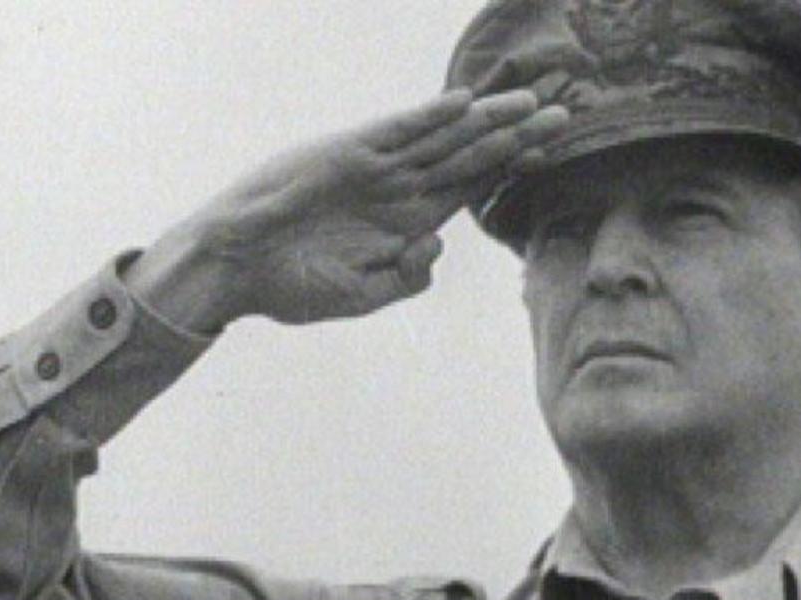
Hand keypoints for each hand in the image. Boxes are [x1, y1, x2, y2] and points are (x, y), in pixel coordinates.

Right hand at [132, 89, 568, 328]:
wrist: (235, 270)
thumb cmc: (291, 284)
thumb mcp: (360, 296)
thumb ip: (405, 277)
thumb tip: (437, 245)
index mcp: (404, 220)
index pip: (470, 185)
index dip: (511, 167)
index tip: (553, 150)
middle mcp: (396, 187)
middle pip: (468, 154)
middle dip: (515, 135)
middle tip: (564, 112)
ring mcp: (373, 167)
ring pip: (440, 137)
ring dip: (485, 119)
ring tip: (530, 101)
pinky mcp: (345, 154)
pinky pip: (394, 132)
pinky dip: (428, 117)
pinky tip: (465, 104)